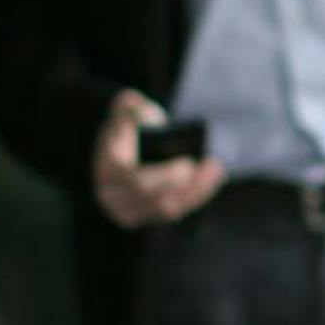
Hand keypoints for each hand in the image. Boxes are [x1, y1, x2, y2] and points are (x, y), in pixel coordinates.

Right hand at [92, 89, 226, 228]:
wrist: (118, 148)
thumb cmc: (125, 127)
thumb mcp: (123, 110)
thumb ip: (131, 109)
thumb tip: (148, 116)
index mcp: (108, 173)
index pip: (137, 183)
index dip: (165, 177)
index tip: (188, 163)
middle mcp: (116, 199)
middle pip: (158, 202)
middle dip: (188, 186)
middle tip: (212, 166)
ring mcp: (132, 211)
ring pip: (170, 209)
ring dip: (198, 190)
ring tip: (216, 168)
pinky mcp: (149, 215)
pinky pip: (176, 209)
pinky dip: (197, 193)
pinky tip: (214, 174)